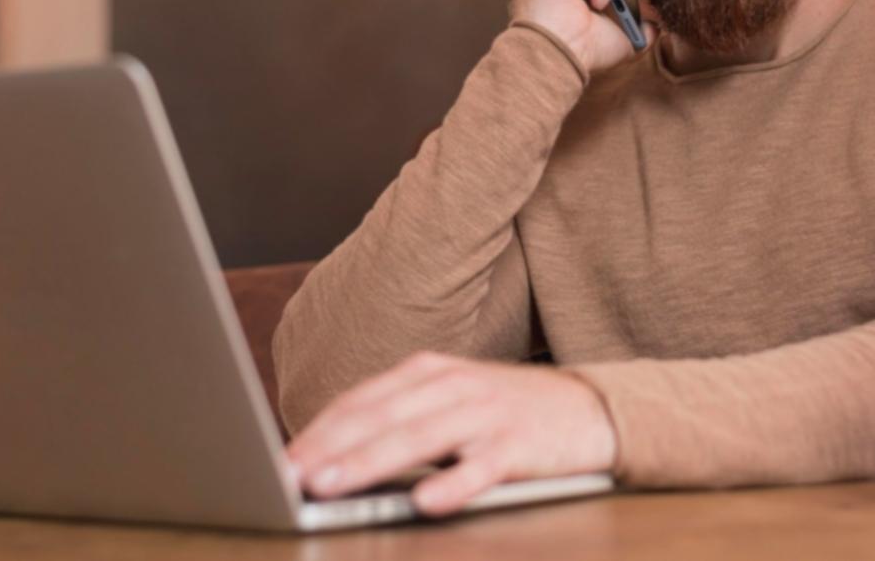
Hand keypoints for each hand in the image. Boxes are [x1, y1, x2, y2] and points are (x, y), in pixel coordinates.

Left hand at [285, 352, 617, 516]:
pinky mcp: (520, 445)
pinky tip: (427, 501)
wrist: (592, 407)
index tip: (282, 461)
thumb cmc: (506, 412)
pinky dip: (453, 484)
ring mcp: (487, 413)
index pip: (362, 401)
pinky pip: (481, 467)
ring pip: (419, 438)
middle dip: (331, 448)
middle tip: (291, 477)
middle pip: (381, 417)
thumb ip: (399, 419)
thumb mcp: (450, 401)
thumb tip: (332, 457)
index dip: (319, 430)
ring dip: (371, 462)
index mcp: (429, 372)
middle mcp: (453, 386)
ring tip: (333, 485)